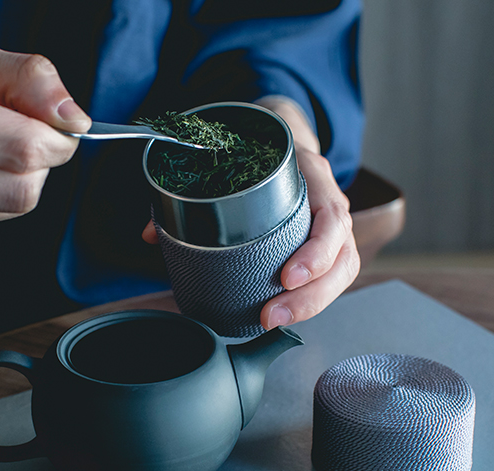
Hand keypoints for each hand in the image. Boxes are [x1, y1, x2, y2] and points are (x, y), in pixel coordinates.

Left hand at [140, 97, 359, 328]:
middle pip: (342, 257)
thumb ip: (191, 187)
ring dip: (312, 304)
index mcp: (312, 175)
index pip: (332, 217)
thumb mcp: (233, 151)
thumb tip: (151, 233)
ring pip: (342, 271)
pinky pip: (331, 276)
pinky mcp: (326, 243)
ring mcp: (333, 225)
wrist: (281, 126)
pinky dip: (311, 298)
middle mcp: (330, 201)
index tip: (286, 277)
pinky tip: (286, 314)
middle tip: (272, 316)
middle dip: (312, 295)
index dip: (316, 252)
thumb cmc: (260, 144)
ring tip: (274, 321)